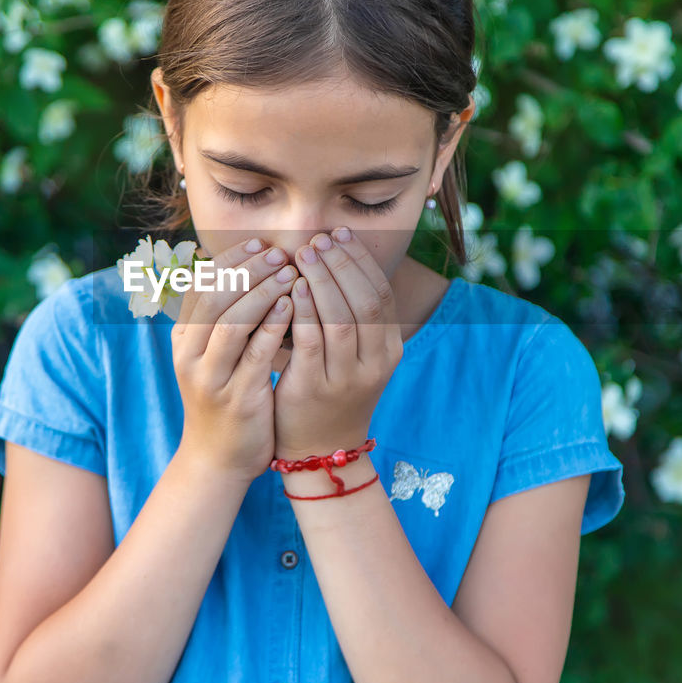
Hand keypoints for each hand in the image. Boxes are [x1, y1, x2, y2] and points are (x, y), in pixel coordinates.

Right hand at [171, 237, 297, 483]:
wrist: (218, 458)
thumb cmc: (225, 397)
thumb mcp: (215, 355)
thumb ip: (226, 317)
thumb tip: (244, 268)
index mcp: (183, 339)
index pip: (200, 285)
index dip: (229, 260)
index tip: (258, 243)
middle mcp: (189, 356)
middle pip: (214, 297)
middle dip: (248, 270)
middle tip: (279, 254)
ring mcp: (210, 378)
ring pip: (231, 322)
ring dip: (263, 292)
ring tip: (290, 273)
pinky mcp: (236, 398)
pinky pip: (255, 354)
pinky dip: (273, 326)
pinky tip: (293, 307)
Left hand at [273, 227, 403, 460]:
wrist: (319, 449)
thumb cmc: (331, 390)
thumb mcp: (355, 355)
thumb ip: (351, 314)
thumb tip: (336, 255)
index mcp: (389, 349)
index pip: (381, 292)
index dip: (360, 260)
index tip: (339, 233)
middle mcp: (376, 364)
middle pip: (365, 301)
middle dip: (341, 264)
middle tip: (318, 240)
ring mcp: (348, 378)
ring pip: (342, 319)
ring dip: (322, 281)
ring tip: (303, 255)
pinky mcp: (316, 388)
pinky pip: (312, 341)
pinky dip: (304, 311)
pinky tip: (292, 289)